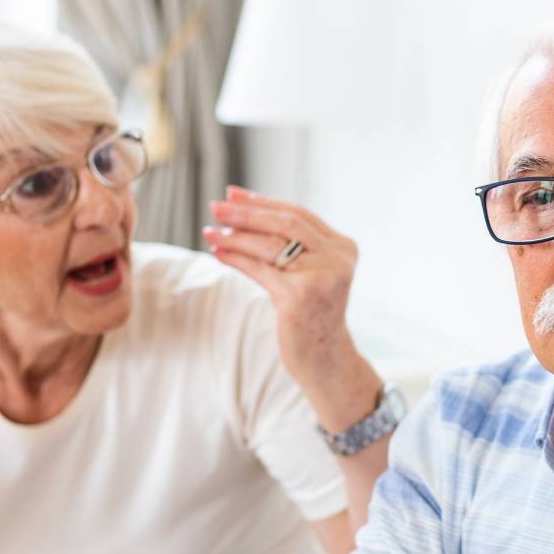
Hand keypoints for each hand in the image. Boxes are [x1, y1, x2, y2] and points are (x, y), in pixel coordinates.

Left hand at [203, 185, 357, 391]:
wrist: (323, 358)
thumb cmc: (310, 313)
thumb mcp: (309, 272)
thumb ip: (293, 244)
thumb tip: (242, 208)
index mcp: (343, 247)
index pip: (298, 214)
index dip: (263, 202)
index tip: (233, 194)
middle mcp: (337, 258)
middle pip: (285, 223)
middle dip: (246, 213)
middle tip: (215, 206)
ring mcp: (320, 276)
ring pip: (269, 245)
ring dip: (234, 236)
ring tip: (209, 231)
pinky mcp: (300, 295)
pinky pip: (259, 269)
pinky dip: (235, 258)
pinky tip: (217, 252)